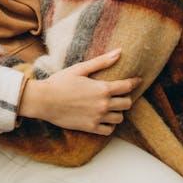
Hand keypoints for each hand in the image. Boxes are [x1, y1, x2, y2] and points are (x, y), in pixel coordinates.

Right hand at [19, 49, 140, 134]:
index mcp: (102, 89)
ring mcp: (98, 118)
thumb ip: (101, 62)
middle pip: (127, 103)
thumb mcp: (80, 69)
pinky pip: (109, 130)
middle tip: (120, 94)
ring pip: (120, 118)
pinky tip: (104, 118)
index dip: (135, 82)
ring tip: (112, 106)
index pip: (127, 86)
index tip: (138, 80)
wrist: (44, 101)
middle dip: (126, 97)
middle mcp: (103, 105)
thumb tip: (119, 52)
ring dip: (118, 111)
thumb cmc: (60, 82)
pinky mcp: (90, 128)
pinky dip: (110, 125)